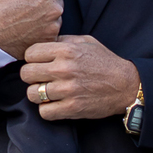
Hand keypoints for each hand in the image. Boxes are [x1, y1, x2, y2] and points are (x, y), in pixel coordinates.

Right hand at [0, 0, 68, 60]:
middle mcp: (54, 8)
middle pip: (59, 2)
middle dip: (49, 4)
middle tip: (31, 9)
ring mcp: (54, 26)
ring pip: (56, 19)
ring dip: (47, 19)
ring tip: (27, 21)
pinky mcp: (50, 40)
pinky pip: (52, 33)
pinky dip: (44, 33)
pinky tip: (29, 31)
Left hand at [21, 36, 139, 120]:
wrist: (126, 85)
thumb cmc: (105, 62)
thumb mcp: (86, 42)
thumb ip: (63, 41)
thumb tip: (44, 42)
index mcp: (66, 51)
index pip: (29, 54)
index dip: (32, 59)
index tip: (39, 63)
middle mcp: (64, 69)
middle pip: (26, 74)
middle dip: (32, 77)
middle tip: (41, 79)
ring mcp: (67, 90)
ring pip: (32, 94)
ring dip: (38, 94)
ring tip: (47, 93)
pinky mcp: (72, 108)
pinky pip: (44, 112)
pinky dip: (47, 109)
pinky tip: (55, 104)